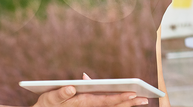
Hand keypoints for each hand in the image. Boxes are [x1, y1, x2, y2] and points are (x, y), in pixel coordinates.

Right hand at [33, 76, 148, 106]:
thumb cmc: (47, 104)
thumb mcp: (49, 98)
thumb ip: (60, 94)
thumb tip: (72, 87)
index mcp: (82, 102)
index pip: (105, 101)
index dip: (119, 98)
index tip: (133, 94)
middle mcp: (89, 106)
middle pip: (112, 105)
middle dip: (129, 103)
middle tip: (145, 99)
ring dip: (127, 104)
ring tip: (142, 99)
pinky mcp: (89, 105)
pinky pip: (106, 106)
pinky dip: (119, 103)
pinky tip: (129, 100)